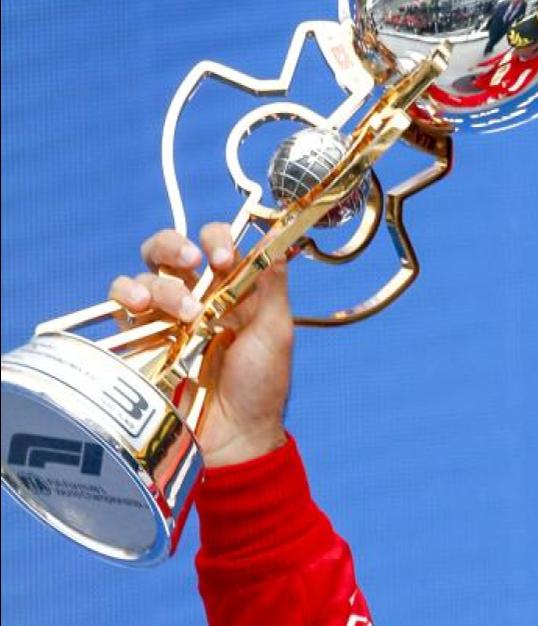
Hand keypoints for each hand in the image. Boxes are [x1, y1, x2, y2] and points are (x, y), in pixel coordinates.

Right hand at [109, 223, 292, 467]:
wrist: (232, 437)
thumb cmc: (260, 387)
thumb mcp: (276, 332)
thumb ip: (272, 286)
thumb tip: (272, 240)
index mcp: (232, 290)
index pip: (216, 244)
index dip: (217, 240)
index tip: (224, 259)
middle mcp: (197, 296)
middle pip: (170, 249)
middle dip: (175, 246)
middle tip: (193, 262)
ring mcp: (165, 318)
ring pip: (146, 275)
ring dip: (162, 284)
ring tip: (184, 313)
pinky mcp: (139, 339)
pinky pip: (121, 305)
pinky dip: (126, 296)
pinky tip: (140, 308)